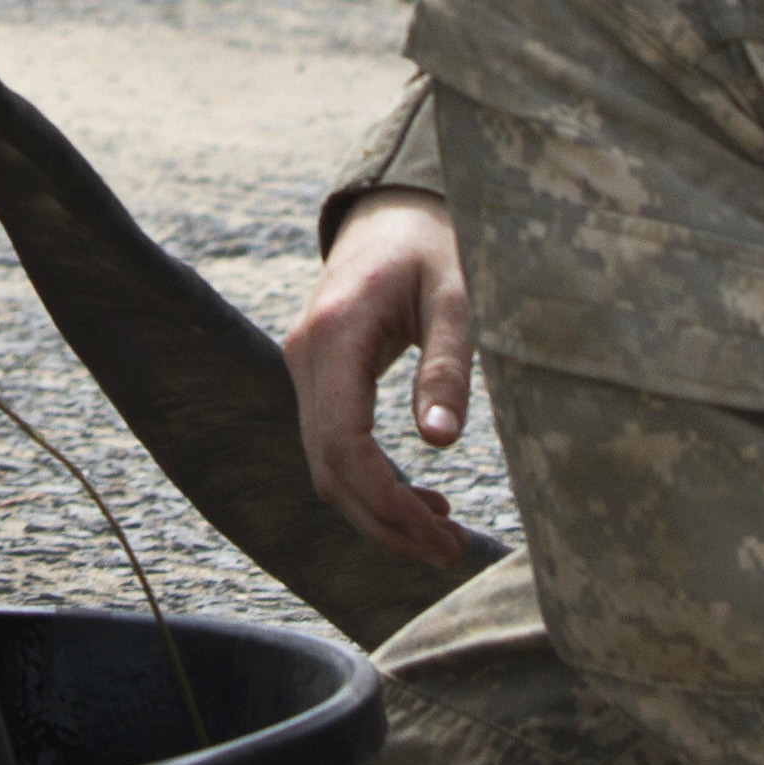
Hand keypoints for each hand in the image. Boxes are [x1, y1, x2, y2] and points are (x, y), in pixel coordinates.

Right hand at [285, 186, 472, 565]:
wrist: (396, 212)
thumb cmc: (435, 246)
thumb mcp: (458, 295)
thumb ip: (448, 363)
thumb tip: (441, 442)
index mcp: (336, 332)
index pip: (342, 441)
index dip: (385, 499)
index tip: (439, 532)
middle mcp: (306, 354)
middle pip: (327, 467)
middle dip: (384, 521)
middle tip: (450, 552)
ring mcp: (305, 367)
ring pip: (325, 466)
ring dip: (377, 512)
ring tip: (442, 538)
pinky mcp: (318, 378)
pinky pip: (333, 446)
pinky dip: (370, 486)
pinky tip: (419, 503)